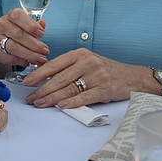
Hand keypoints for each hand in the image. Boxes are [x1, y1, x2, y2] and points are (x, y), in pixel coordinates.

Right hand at [0, 8, 47, 69]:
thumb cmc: (13, 32)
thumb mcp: (24, 26)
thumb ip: (34, 25)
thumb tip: (42, 24)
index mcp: (10, 16)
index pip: (18, 16)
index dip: (31, 25)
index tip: (41, 33)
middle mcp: (1, 25)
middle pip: (18, 34)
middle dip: (34, 44)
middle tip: (45, 50)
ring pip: (14, 47)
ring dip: (30, 54)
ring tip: (40, 58)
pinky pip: (10, 58)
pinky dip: (21, 61)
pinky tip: (29, 62)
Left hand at [23, 48, 141, 108]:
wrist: (134, 77)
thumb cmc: (107, 70)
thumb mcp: (87, 61)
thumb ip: (69, 67)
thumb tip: (46, 77)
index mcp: (80, 54)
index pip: (55, 64)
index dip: (39, 74)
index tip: (27, 82)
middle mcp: (87, 62)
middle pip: (59, 78)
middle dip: (42, 90)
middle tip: (31, 98)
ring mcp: (96, 75)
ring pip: (69, 88)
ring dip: (52, 98)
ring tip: (40, 104)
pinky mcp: (105, 89)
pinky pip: (85, 97)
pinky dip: (72, 103)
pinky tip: (61, 106)